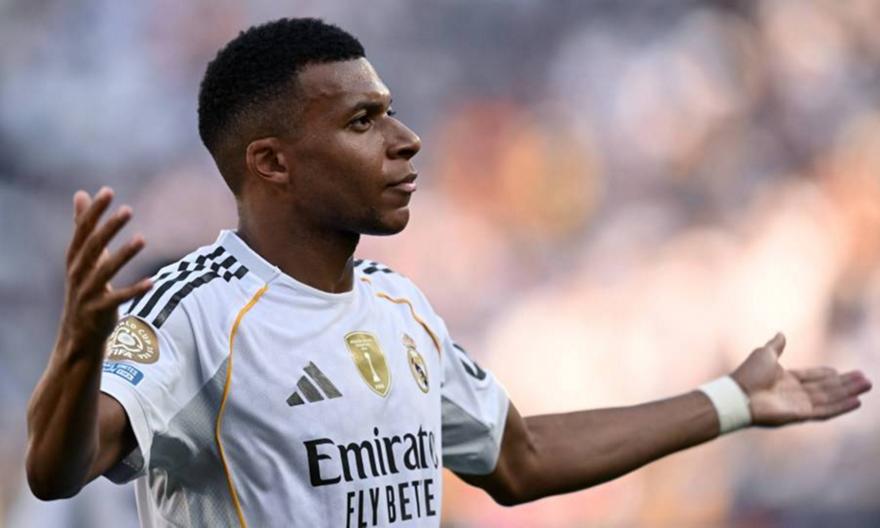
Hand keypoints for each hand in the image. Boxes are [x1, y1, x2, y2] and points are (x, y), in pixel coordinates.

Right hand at [58, 187, 151, 355]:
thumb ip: (83, 227)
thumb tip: (80, 194)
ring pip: (105, 272)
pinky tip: (152, 282)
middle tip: (128, 209)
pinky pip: (117, 300)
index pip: (82, 231)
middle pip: (92, 248)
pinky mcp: (98, 312)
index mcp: (74, 260)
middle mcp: (77, 274)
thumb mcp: (83, 257)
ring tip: (142, 239)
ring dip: (123, 255)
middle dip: (109, 228)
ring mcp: (86, 294)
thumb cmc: (85, 287)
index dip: (93, 212)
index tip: (107, 191)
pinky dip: (134, 290)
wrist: (78, 333)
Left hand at [730, 333, 871, 426]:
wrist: (738, 395)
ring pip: (830, 398)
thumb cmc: (748, 374)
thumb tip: (781, 333)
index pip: (812, 377)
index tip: (841, 372)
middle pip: (826, 388)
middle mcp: (794, 393)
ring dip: (849, 393)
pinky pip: (825, 411)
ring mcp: (798, 405)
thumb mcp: (765, 354)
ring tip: (867, 385)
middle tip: (866, 379)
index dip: (827, 375)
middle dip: (846, 384)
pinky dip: (841, 406)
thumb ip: (776, 345)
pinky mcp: (801, 415)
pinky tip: (857, 401)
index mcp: (786, 379)